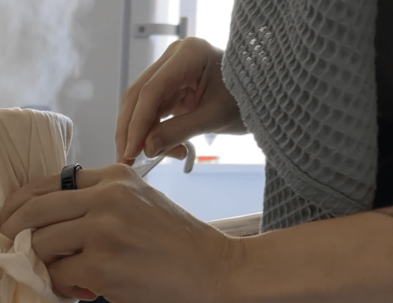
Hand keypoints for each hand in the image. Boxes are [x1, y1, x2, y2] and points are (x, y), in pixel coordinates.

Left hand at [0, 164, 240, 302]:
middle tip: (6, 252)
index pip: (45, 183)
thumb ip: (96, 205)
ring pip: (39, 244)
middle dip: (10, 233)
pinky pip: (57, 275)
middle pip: (32, 210)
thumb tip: (44, 227)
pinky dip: (59, 286)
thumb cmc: (180, 246)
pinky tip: (78, 291)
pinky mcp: (102, 265)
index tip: (7, 223)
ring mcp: (103, 230)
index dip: (17, 205)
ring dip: (37, 265)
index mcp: (113, 176)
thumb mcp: (140, 204)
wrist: (220, 274)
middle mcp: (106, 197)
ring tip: (57, 276)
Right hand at [117, 37, 245, 163]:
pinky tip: (164, 149)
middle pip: (138, 96)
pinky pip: (152, 111)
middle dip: (131, 130)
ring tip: (153, 156)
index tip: (131, 151)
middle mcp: (174, 58)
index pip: (151, 91)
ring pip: (140, 105)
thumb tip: (146, 149)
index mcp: (188, 54)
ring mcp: (170, 71)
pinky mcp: (170, 87)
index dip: (137, 123)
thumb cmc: (249, 100)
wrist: (265, 96)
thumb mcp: (215, 117)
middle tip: (127, 159)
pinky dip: (153, 132)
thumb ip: (178, 131)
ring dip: (141, 134)